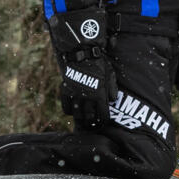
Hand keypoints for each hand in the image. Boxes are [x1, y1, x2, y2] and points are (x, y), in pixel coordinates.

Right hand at [49, 10, 113, 126]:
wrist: (81, 53)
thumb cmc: (98, 64)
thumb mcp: (110, 75)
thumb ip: (112, 89)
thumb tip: (113, 100)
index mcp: (100, 94)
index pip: (103, 115)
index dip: (104, 121)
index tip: (104, 122)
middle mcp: (87, 97)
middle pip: (89, 118)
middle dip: (92, 124)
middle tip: (94, 126)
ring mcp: (75, 95)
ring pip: (77, 115)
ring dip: (81, 120)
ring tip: (84, 122)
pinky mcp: (66, 91)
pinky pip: (66, 107)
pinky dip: (70, 111)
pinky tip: (74, 111)